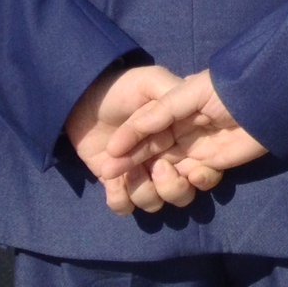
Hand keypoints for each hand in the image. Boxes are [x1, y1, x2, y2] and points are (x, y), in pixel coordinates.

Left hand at [65, 64, 222, 215]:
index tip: (191, 171)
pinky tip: (110, 180)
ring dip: (142, 192)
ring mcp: (142, 175)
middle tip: (156, 167)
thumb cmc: (123, 88)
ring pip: (154, 203)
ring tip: (126, 173)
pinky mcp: (118, 185)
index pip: (204, 167)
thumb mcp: (151, 81)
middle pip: (182, 193)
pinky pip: (125, 206)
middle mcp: (167, 161)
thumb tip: (185, 117)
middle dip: (171, 187)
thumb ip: (172, 93)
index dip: (202, 175)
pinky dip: (119, 198)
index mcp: (183, 139)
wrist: (83, 99)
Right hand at [105, 69, 268, 192]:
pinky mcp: (212, 165)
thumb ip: (157, 111)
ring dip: (161, 180)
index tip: (106, 161)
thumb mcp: (189, 92)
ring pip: (166, 176)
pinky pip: (192, 182)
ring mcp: (195, 150)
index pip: (141, 134)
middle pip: (148, 157)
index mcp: (171, 112)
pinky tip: (194, 172)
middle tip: (115, 175)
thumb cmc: (227, 89)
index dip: (124, 148)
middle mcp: (179, 133)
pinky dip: (188, 183)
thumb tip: (123, 137)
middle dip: (131, 168)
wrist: (267, 99)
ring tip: (167, 171)